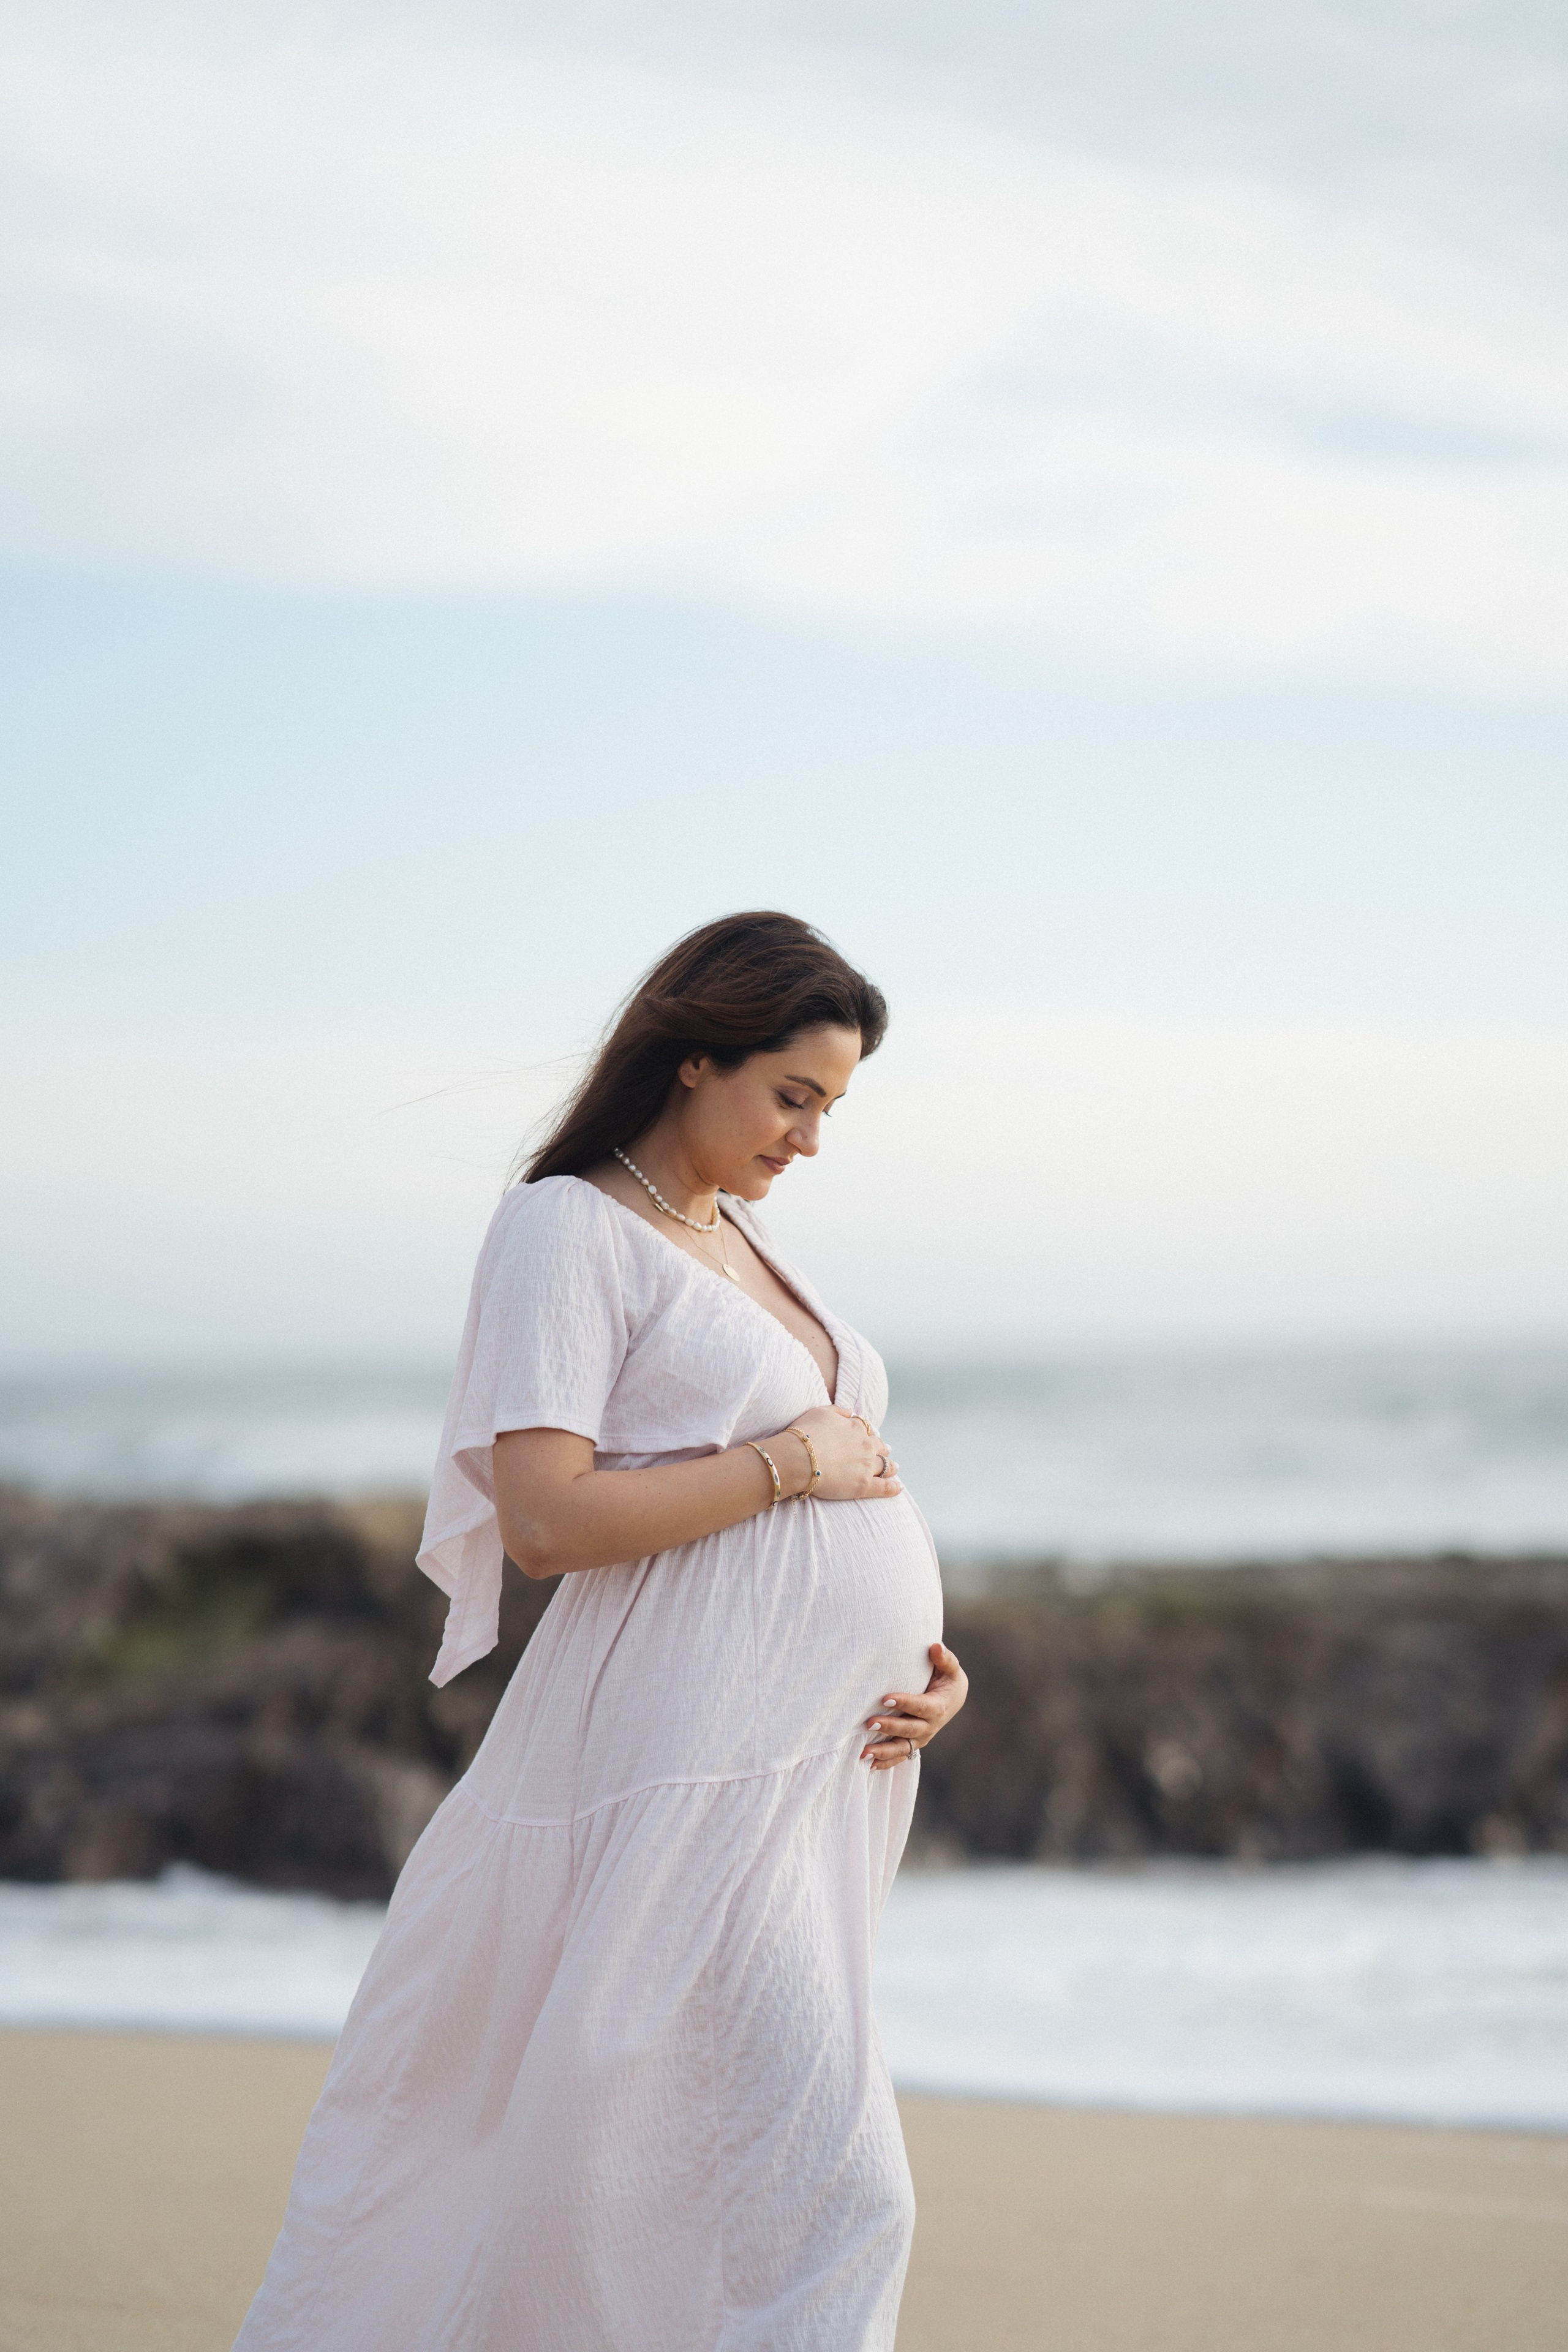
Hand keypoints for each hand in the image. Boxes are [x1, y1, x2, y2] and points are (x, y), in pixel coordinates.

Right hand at [773, 1406, 901, 1501]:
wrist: (799, 1458)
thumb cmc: (805, 1433)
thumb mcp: (821, 1412)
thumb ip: (839, 1411)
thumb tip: (852, 1412)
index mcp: (855, 1428)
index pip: (867, 1430)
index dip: (869, 1433)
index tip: (871, 1436)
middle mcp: (865, 1446)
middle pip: (880, 1447)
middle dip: (884, 1449)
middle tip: (887, 1451)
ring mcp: (866, 1466)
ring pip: (886, 1466)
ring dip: (891, 1466)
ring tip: (895, 1468)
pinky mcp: (864, 1486)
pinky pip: (884, 1487)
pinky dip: (893, 1488)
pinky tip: (898, 1488)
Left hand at [861, 1642, 967, 1770]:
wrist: (952, 1698)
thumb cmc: (947, 1678)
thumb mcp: (950, 1668)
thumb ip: (944, 1659)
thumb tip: (935, 1646)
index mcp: (938, 1707)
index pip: (920, 1707)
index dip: (904, 1703)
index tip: (885, 1698)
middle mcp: (930, 1726)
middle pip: (909, 1729)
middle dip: (889, 1727)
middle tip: (869, 1723)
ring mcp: (921, 1737)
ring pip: (902, 1747)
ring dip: (883, 1751)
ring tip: (864, 1751)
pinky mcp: (913, 1743)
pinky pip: (900, 1756)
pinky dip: (886, 1762)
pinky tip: (869, 1764)